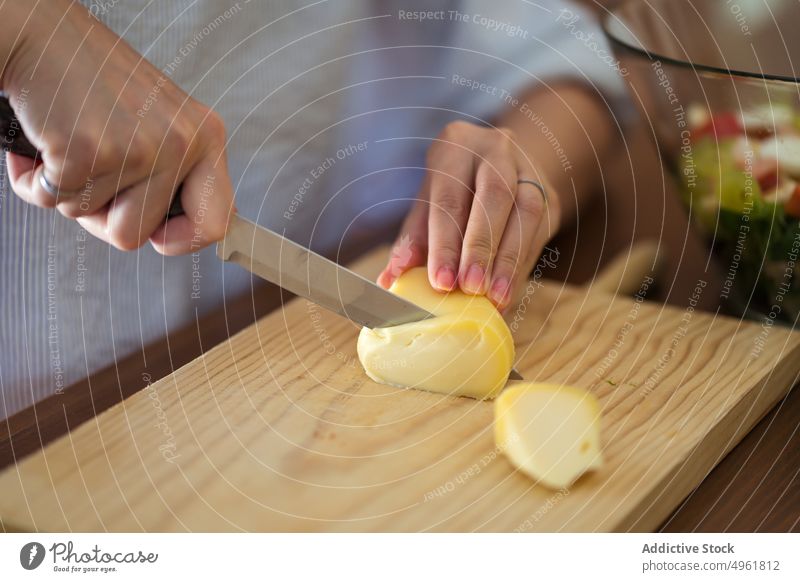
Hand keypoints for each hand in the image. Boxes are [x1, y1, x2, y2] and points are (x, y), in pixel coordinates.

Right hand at [0, 0, 233, 253]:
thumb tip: (177, 233)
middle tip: (93, 184)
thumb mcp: (161, 122)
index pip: (216, 222)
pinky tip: (43, 144)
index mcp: (206, 136)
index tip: (160, 236)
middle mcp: (182, 143)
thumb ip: (176, 172)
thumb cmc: (97, 83)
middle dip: (106, 221)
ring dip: (69, 194)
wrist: (43, 34)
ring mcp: (138, 149)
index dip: (183, 241)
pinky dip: (34, 182)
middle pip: (140, 235)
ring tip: (69, 147)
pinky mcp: (89, 151)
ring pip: (91, 219)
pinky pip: (53, 202)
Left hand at [378, 121, 560, 310]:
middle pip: (494, 196)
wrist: (502, 163)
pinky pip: (539, 232)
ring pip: (526, 213)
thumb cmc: (455, 186)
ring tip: (495, 297)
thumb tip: (391, 280)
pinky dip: (521, 266)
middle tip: (470, 288)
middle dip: (481, 247)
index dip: (445, 242)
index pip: (449, 197)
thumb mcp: (428, 202)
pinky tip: (508, 292)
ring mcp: (528, 169)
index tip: (441, 281)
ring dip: (509, 261)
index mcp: (456, 146)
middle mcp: (495, 150)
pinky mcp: (550, 195)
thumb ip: (412, 239)